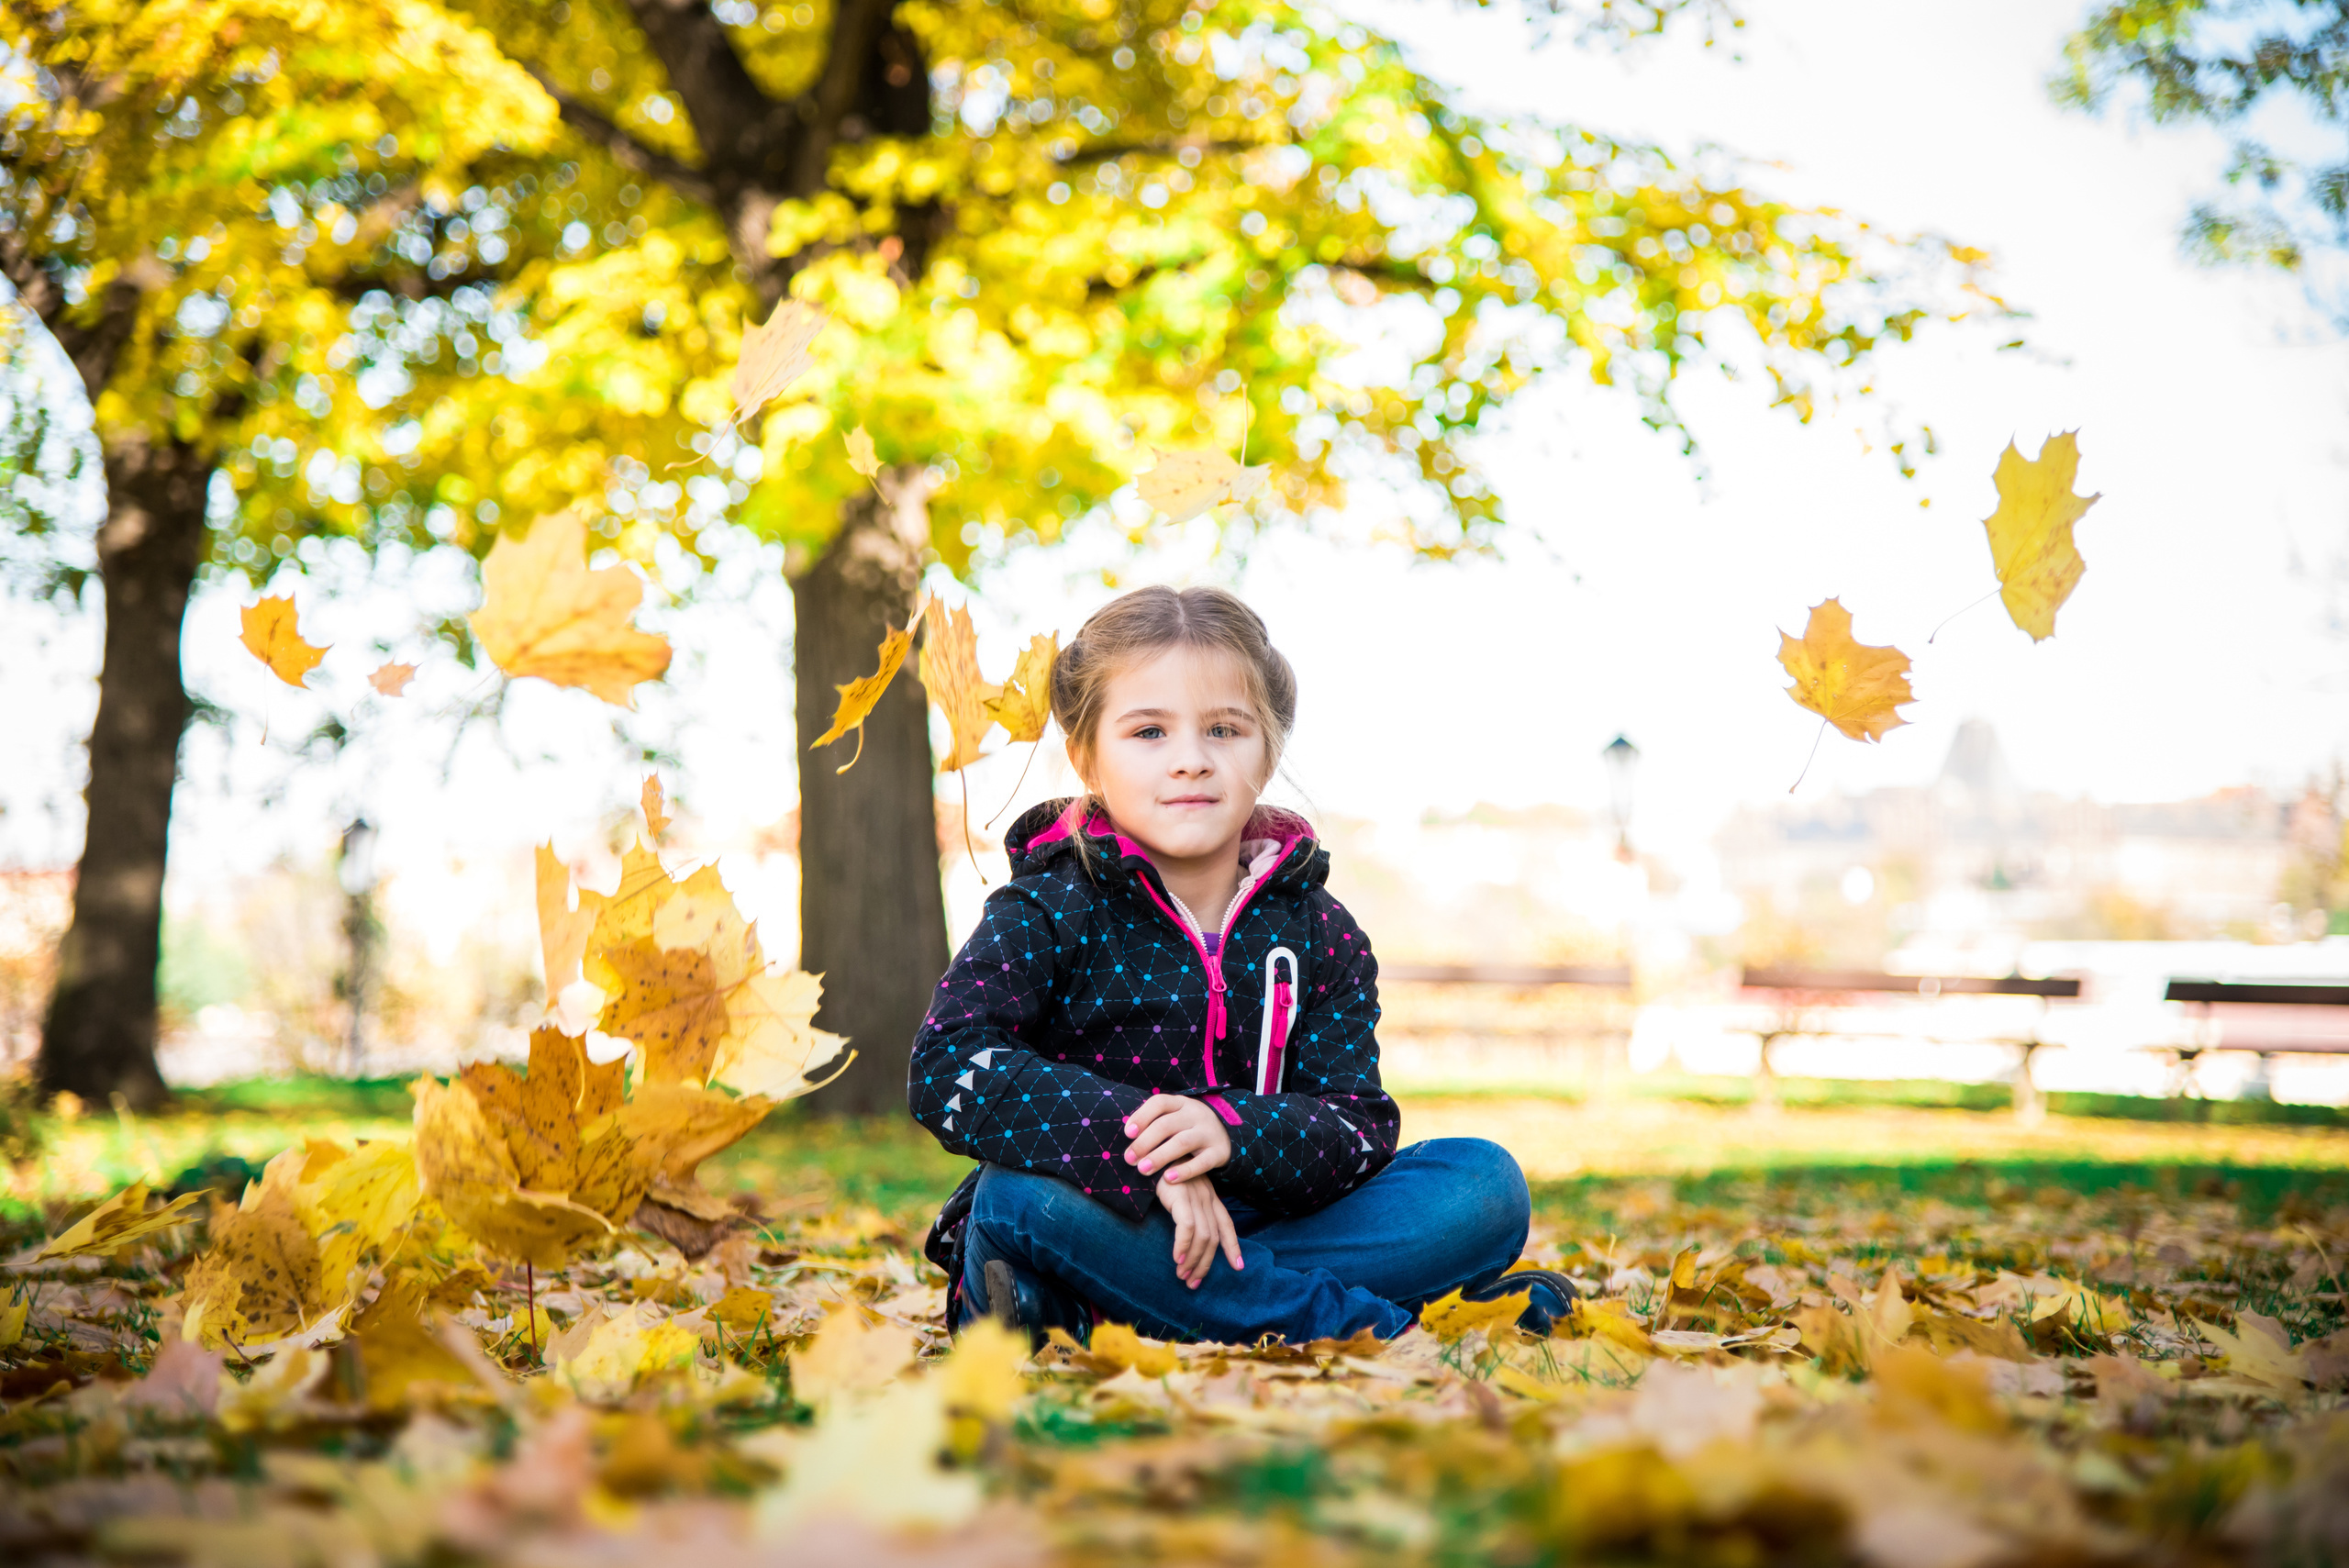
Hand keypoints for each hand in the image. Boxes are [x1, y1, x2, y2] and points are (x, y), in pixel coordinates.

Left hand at [1122, 1094, 1231, 1182]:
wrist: (1228, 1135)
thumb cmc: (1189, 1127)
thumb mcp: (1176, 1117)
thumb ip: (1155, 1122)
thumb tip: (1128, 1135)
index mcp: (1181, 1103)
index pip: (1159, 1103)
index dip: (1141, 1116)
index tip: (1127, 1134)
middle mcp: (1196, 1114)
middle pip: (1166, 1125)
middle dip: (1144, 1142)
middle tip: (1129, 1159)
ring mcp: (1209, 1132)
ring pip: (1182, 1143)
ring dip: (1159, 1156)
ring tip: (1143, 1170)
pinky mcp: (1219, 1152)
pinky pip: (1202, 1162)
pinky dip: (1185, 1171)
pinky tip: (1169, 1178)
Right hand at [1158, 1173, 1243, 1287]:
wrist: (1150, 1153)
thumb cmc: (1161, 1174)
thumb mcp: (1180, 1191)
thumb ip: (1187, 1210)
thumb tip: (1187, 1237)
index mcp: (1209, 1196)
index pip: (1226, 1224)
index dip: (1233, 1246)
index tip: (1238, 1266)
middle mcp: (1206, 1197)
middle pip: (1214, 1237)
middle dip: (1205, 1264)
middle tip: (1193, 1283)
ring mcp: (1195, 1196)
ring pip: (1203, 1236)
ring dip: (1193, 1260)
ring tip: (1182, 1276)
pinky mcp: (1181, 1196)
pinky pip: (1187, 1227)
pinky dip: (1183, 1246)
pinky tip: (1177, 1259)